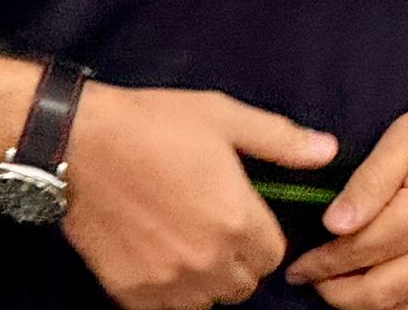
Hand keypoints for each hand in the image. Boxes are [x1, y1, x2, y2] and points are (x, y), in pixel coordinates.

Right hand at [64, 83, 337, 309]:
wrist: (79, 142)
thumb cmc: (154, 122)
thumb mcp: (222, 117)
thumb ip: (280, 140)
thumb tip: (328, 150)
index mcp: (237, 219)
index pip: (274, 255)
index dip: (261, 235)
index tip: (241, 214)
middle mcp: (209, 260)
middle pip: (244, 285)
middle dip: (237, 260)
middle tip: (213, 226)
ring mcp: (169, 284)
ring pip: (208, 303)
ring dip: (206, 282)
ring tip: (186, 244)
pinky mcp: (132, 295)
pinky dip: (169, 294)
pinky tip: (158, 260)